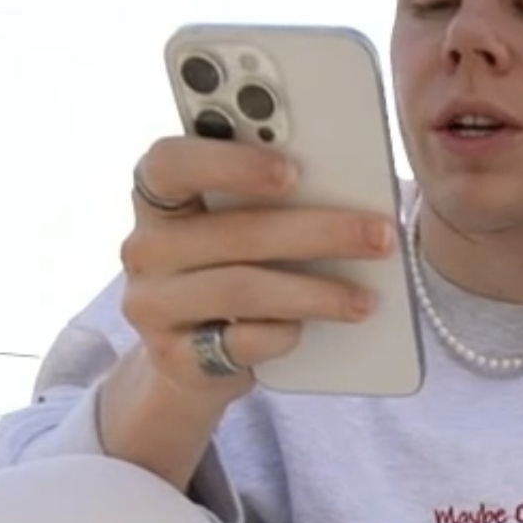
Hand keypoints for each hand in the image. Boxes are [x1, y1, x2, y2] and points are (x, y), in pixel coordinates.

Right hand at [115, 135, 399, 406]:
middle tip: (378, 236)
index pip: (171, 163)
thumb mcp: (237, 224)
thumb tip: (348, 186)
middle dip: (317, 232)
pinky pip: (238, 343)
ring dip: (314, 293)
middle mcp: (144, 247)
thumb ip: (270, 196)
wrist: (189, 359)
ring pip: (241, 290)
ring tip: (364, 299)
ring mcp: (152, 305)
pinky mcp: (174, 357)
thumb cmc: (228, 268)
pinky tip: (310, 330)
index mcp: (157, 196)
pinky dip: (282, 334)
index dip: (230, 163)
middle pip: (233, 233)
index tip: (294, 170)